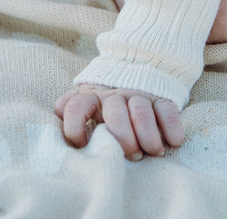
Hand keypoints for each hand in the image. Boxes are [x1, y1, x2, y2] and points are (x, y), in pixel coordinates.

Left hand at [55, 84, 184, 158]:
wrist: (134, 71)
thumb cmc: (103, 103)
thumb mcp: (83, 104)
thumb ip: (68, 112)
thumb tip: (52, 129)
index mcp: (90, 97)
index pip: (75, 107)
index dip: (74, 127)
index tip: (82, 145)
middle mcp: (113, 95)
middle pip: (115, 112)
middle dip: (123, 137)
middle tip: (131, 156)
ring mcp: (138, 94)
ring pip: (141, 110)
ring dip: (148, 135)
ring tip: (153, 152)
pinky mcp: (161, 97)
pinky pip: (167, 108)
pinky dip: (172, 126)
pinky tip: (174, 142)